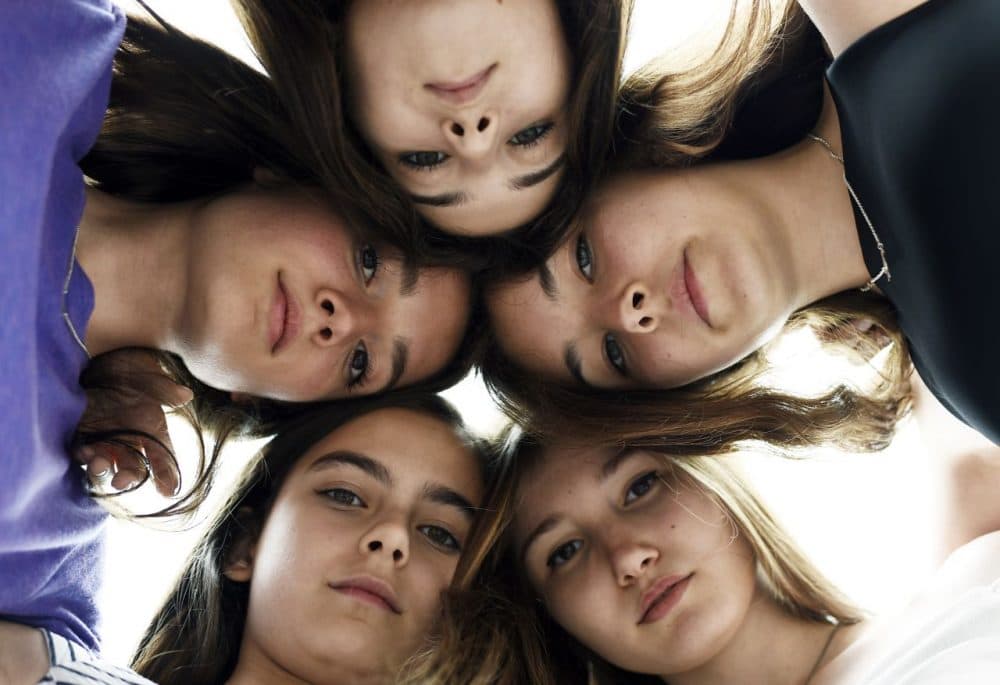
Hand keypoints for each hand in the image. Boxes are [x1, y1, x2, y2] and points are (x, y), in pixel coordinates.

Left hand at [74, 350, 192, 497]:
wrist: (95, 353)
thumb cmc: (127, 363)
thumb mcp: (146, 373)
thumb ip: (162, 387)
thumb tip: (185, 395)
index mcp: (151, 428)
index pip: (163, 456)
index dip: (167, 474)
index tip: (169, 490)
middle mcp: (129, 437)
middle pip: (132, 466)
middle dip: (129, 476)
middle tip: (122, 481)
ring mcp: (104, 437)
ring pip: (107, 463)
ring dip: (103, 469)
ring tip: (99, 463)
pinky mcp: (80, 433)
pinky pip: (83, 451)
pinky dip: (84, 455)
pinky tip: (84, 450)